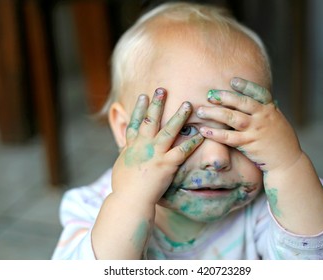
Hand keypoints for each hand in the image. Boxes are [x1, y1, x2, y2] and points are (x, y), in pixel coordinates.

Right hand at [112, 88, 203, 204]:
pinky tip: (201, 134)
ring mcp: (155, 154)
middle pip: (150, 120)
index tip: (144, 96)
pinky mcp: (167, 164)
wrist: (129, 201)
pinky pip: (182, 151)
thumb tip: (126, 150)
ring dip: (179, 116)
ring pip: (168, 130)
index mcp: (131, 146)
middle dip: (156, 103)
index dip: (139, 108)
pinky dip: (192, 142)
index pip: (135, 123)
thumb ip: (126, 155)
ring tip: (188, 104)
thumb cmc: (123, 188)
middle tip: (163, 89)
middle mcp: (143, 146)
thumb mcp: (121, 167)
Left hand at [197, 77, 301, 171]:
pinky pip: (228, 137)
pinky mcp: (249, 144)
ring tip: (200, 111)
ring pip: (231, 118)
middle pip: (241, 102)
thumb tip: (251, 99)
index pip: (258, 92)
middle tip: (209, 94)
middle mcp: (263, 117)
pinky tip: (204, 131)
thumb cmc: (280, 140)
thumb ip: (264, 109)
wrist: (288, 161)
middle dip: (224, 97)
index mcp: (270, 109)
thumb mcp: (277, 120)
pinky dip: (215, 134)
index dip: (245, 85)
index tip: (232, 80)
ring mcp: (255, 130)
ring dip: (214, 113)